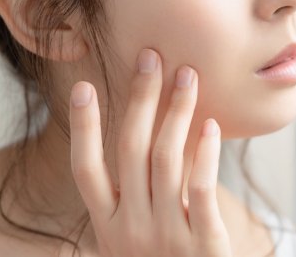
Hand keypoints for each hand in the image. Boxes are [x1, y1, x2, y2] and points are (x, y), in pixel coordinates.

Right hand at [69, 48, 231, 255]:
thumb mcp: (134, 242)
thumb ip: (135, 200)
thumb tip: (149, 139)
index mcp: (107, 227)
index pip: (85, 169)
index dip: (84, 127)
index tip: (86, 86)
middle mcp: (129, 230)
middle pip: (129, 151)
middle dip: (140, 99)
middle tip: (152, 58)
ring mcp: (164, 237)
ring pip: (166, 160)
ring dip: (177, 112)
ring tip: (188, 78)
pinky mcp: (202, 246)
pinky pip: (200, 190)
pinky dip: (206, 155)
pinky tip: (212, 127)